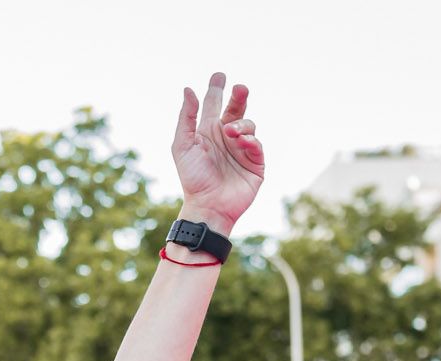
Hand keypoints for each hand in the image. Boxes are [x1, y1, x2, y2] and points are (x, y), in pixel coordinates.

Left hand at [171, 74, 262, 235]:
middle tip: (240, 88)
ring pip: (249, 124)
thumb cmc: (192, 178)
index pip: (214, 105)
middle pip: (236, 109)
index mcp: (208, 132)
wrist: (208, 205)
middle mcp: (226, 137)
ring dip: (241, 124)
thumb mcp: (182, 146)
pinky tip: (242, 141)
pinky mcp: (255, 163)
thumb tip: (189, 89)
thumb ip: (186, 118)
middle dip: (239, 97)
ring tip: (230, 132)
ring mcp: (242, 149)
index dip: (216, 89)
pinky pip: (257, 144)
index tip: (219, 75)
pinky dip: (251, 140)